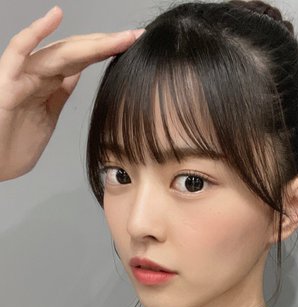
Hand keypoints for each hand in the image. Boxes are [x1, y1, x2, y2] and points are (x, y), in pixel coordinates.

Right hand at [0, 5, 143, 180]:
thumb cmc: (11, 147)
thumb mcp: (46, 118)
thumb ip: (59, 94)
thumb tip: (76, 73)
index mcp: (47, 85)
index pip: (81, 62)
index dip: (106, 52)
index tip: (132, 45)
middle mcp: (36, 75)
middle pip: (75, 53)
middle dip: (105, 45)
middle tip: (133, 37)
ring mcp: (21, 76)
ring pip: (58, 52)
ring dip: (88, 43)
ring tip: (115, 37)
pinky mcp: (7, 82)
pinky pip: (19, 51)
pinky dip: (36, 33)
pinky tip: (55, 16)